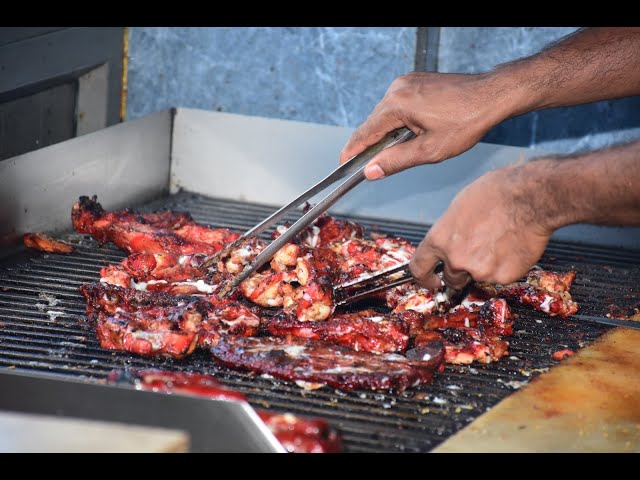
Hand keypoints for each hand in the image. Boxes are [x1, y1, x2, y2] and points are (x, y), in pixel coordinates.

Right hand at [339, 71, 513, 179]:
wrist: (492, 95)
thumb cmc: (467, 121)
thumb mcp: (430, 150)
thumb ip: (396, 161)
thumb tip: (371, 171)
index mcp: (397, 105)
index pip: (364, 133)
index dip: (352, 151)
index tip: (343, 164)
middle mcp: (397, 89)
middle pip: (374, 123)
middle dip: (372, 144)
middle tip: (371, 165)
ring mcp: (407, 82)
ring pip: (386, 114)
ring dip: (388, 132)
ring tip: (401, 149)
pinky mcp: (416, 81)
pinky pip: (399, 104)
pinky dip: (399, 120)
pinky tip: (412, 132)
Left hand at [409, 164, 552, 289]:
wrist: (529, 198)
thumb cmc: (496, 194)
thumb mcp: (459, 207)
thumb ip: (450, 232)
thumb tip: (451, 239)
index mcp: (439, 240)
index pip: (418, 269)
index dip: (424, 278)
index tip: (431, 280)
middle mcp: (456, 260)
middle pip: (451, 278)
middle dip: (460, 272)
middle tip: (476, 255)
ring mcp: (480, 271)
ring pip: (477, 277)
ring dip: (484, 267)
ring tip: (499, 243)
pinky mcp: (503, 277)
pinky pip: (500, 277)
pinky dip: (505, 267)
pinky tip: (512, 247)